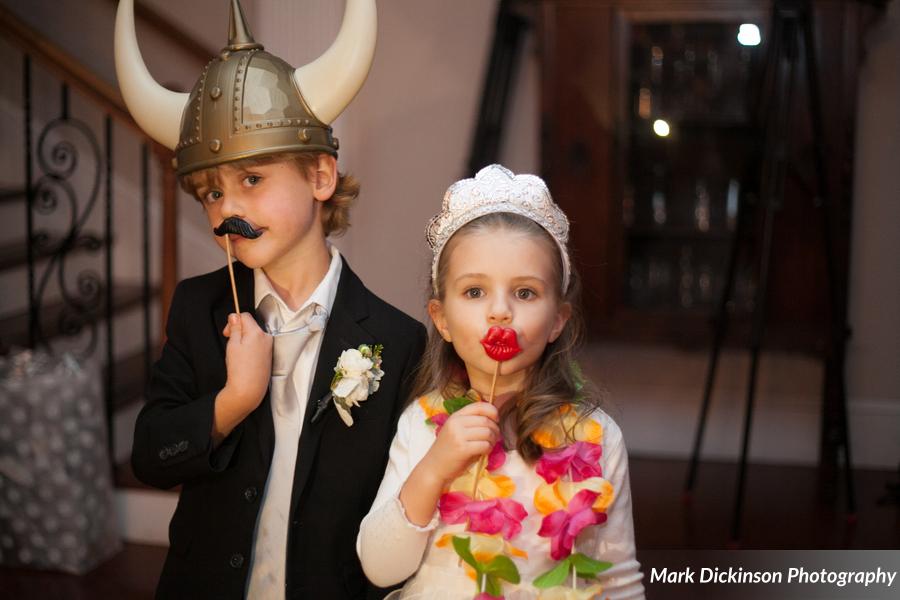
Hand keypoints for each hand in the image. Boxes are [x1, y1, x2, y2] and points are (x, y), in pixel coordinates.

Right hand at [212, 313, 271, 444]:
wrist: (249, 389)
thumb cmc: (239, 369)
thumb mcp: (232, 344)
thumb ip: (235, 328)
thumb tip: (235, 316)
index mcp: (258, 332)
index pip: (245, 316)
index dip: (234, 321)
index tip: (227, 332)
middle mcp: (266, 337)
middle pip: (251, 325)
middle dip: (239, 330)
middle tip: (229, 341)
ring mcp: (269, 347)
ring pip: (254, 335)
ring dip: (244, 339)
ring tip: (236, 353)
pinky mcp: (269, 356)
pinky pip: (258, 345)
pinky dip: (250, 347)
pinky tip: (244, 358)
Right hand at [420, 401, 499, 484]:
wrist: (433, 468)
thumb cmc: (448, 450)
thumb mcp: (456, 431)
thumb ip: (471, 424)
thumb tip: (494, 420)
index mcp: (455, 416)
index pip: (479, 406)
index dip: (492, 411)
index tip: (496, 419)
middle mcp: (456, 423)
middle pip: (485, 420)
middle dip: (495, 429)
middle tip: (494, 437)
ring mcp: (458, 435)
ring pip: (487, 432)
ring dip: (493, 440)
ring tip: (489, 445)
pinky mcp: (463, 449)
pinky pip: (485, 445)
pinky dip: (488, 449)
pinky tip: (484, 452)